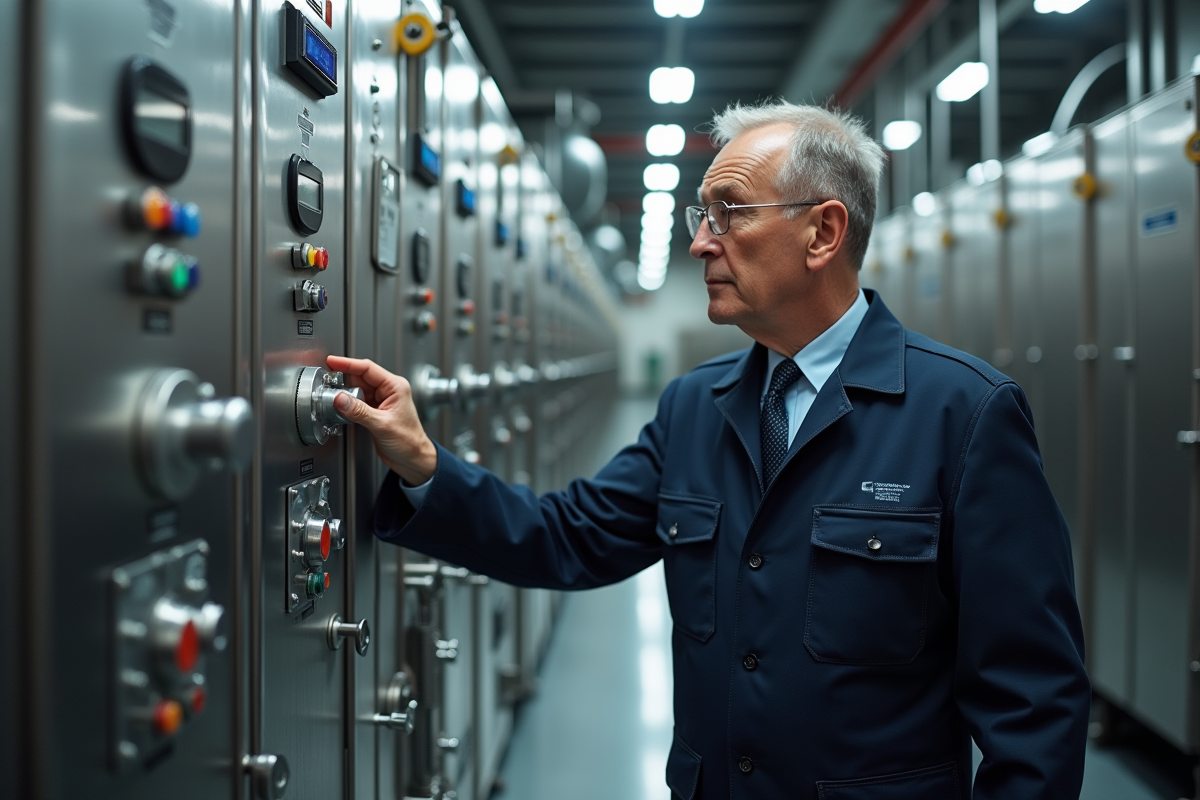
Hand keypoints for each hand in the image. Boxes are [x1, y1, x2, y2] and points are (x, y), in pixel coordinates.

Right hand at [325, 355, 437, 485]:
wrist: (413, 459)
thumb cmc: (409, 441)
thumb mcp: (382, 425)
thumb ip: (359, 411)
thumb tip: (339, 398)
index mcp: (395, 387)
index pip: (367, 368)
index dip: (347, 363)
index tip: (332, 361)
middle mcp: (388, 391)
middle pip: (360, 378)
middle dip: (343, 379)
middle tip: (326, 382)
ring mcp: (380, 401)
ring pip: (357, 390)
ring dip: (344, 393)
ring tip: (330, 396)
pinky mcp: (374, 411)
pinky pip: (357, 402)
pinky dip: (347, 404)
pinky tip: (340, 407)